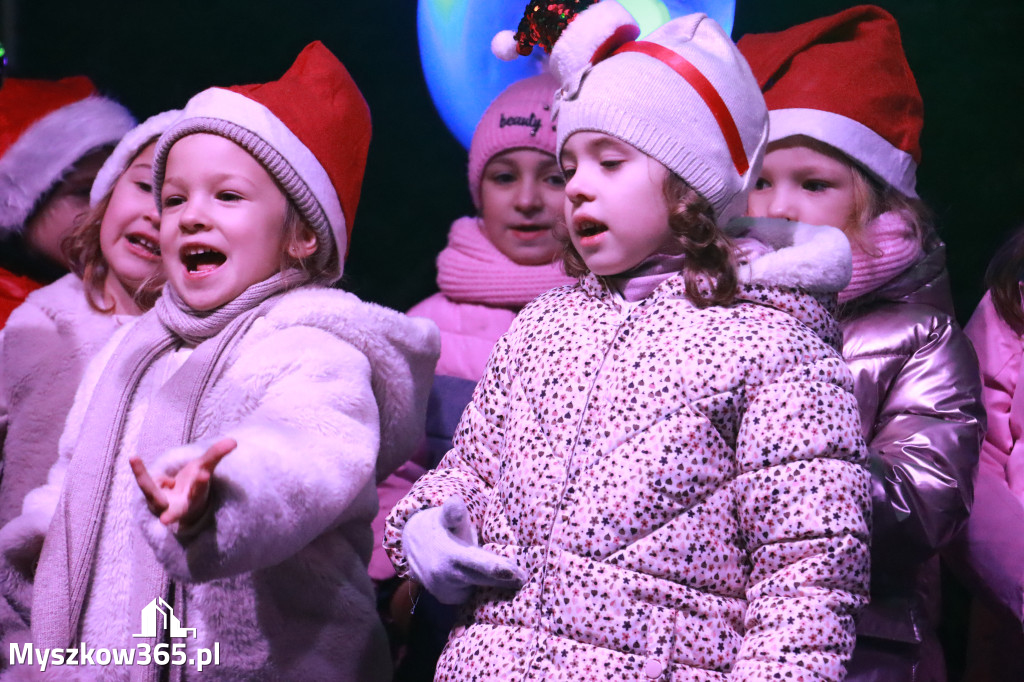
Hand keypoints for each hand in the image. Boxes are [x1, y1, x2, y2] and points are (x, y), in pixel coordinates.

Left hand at [130, 438, 236, 527]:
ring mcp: (158, 504)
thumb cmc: (191, 486)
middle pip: (172, 504)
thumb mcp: (203, 469)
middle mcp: (176, 506)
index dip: (200, 481)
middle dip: (168, 511)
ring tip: (133, 458)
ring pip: (148, 488)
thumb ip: (216, 456)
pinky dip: (150, 470)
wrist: (174, 500)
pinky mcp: (146, 497)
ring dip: (141, 474)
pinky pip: (147, 475)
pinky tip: (162, 481)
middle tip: (165, 520)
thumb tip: (234, 441)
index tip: (204, 474)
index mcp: (194, 499)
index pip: (198, 489)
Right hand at [402, 496, 523, 603]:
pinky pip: (469, 594)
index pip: (480, 564)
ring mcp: (445, 591)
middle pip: (484, 580)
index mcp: (450, 556)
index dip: (501, 570)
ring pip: (477, 588)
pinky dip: (481, 588)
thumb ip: (452, 511)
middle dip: (505, 581)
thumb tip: (456, 502)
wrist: (411, 544)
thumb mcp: (444, 515)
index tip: (520, 575)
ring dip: (495, 586)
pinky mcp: (447, 598)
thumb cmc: (438, 526)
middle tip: (525, 579)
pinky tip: (493, 582)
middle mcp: (447, 577)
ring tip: (514, 580)